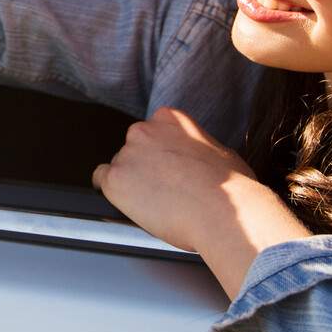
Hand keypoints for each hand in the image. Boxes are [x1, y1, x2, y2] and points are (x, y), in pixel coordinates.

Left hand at [92, 107, 262, 251]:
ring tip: (155, 203)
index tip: (166, 167)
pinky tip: (127, 201)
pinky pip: (101, 182)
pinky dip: (112, 192)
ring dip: (132, 182)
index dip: (159, 153)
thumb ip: (199, 148)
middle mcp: (143, 131)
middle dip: (144, 166)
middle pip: (134, 148)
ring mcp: (126, 155)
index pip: (152, 132)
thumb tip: (202, 159)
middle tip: (163, 188)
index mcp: (170, 119)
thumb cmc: (231, 187)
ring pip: (120, 167)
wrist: (224, 212)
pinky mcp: (115, 180)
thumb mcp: (221, 152)